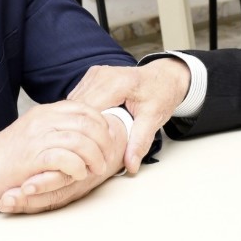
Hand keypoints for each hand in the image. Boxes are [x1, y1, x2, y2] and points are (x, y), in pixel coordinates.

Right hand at [0, 113, 128, 213]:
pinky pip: (65, 158)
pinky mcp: (32, 157)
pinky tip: (78, 174)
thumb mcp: (33, 130)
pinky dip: (77, 167)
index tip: (107, 138)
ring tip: (97, 169)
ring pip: (80, 140)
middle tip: (107, 157)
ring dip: (94, 157)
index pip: (84, 109)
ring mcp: (38, 137)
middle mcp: (43, 120)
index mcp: (45, 111)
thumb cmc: (7, 155)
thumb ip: (54, 125)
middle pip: (87, 123)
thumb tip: (81, 129)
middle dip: (103, 141)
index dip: (101, 124)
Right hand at [68, 59, 190, 172]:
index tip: (96, 151)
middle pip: (79, 108)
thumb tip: (130, 165)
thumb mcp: (154, 118)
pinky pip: (79, 99)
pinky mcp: (91, 77)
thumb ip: (140, 141)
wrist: (164, 76)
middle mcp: (100, 76)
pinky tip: (91, 126)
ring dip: (80, 122)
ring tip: (91, 138)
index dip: (90, 134)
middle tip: (92, 148)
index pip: (91, 112)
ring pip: (75, 103)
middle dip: (83, 130)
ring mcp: (94, 75)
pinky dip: (83, 114)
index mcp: (116, 83)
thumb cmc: (161, 94)